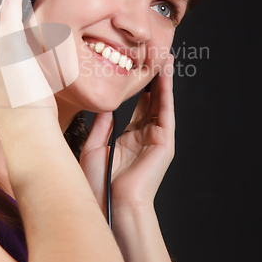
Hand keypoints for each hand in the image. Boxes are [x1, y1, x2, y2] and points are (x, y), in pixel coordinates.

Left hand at [80, 55, 174, 214]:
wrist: (111, 204)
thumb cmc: (99, 183)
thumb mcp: (95, 147)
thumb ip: (101, 125)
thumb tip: (105, 106)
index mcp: (129, 139)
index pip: (137, 107)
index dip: (138, 88)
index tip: (137, 69)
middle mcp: (145, 136)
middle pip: (151, 101)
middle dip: (153, 79)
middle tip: (154, 57)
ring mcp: (156, 138)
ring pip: (161, 102)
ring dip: (163, 80)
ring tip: (164, 58)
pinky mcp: (165, 142)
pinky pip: (165, 111)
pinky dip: (166, 92)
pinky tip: (165, 75)